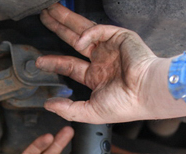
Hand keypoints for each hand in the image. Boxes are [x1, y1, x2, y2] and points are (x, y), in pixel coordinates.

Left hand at [36, 3, 185, 123]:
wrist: (146, 92)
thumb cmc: (126, 105)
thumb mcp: (91, 112)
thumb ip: (68, 109)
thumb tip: (48, 104)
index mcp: (97, 78)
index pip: (70, 66)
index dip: (54, 62)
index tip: (39, 61)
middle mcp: (102, 61)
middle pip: (74, 41)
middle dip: (59, 29)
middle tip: (44, 19)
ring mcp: (110, 48)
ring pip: (83, 30)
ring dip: (67, 20)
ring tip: (51, 10)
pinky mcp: (120, 37)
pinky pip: (99, 30)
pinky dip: (87, 34)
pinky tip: (81, 41)